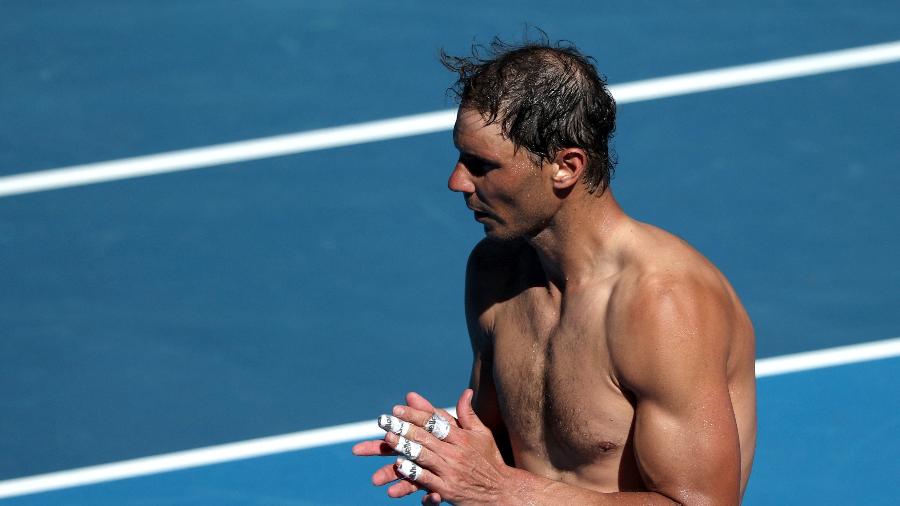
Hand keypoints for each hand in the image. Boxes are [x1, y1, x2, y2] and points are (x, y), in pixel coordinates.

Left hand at [361, 389, 511, 504]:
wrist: (502, 492)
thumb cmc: (490, 461)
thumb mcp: (483, 435)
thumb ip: (469, 414)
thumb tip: (466, 391)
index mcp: (462, 437)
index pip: (435, 422)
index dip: (415, 414)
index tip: (397, 408)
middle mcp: (456, 452)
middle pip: (425, 437)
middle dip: (402, 427)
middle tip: (384, 420)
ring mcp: (451, 471)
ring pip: (423, 455)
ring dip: (404, 446)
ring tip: (387, 438)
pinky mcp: (447, 489)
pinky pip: (426, 479)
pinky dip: (412, 472)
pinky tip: (399, 465)